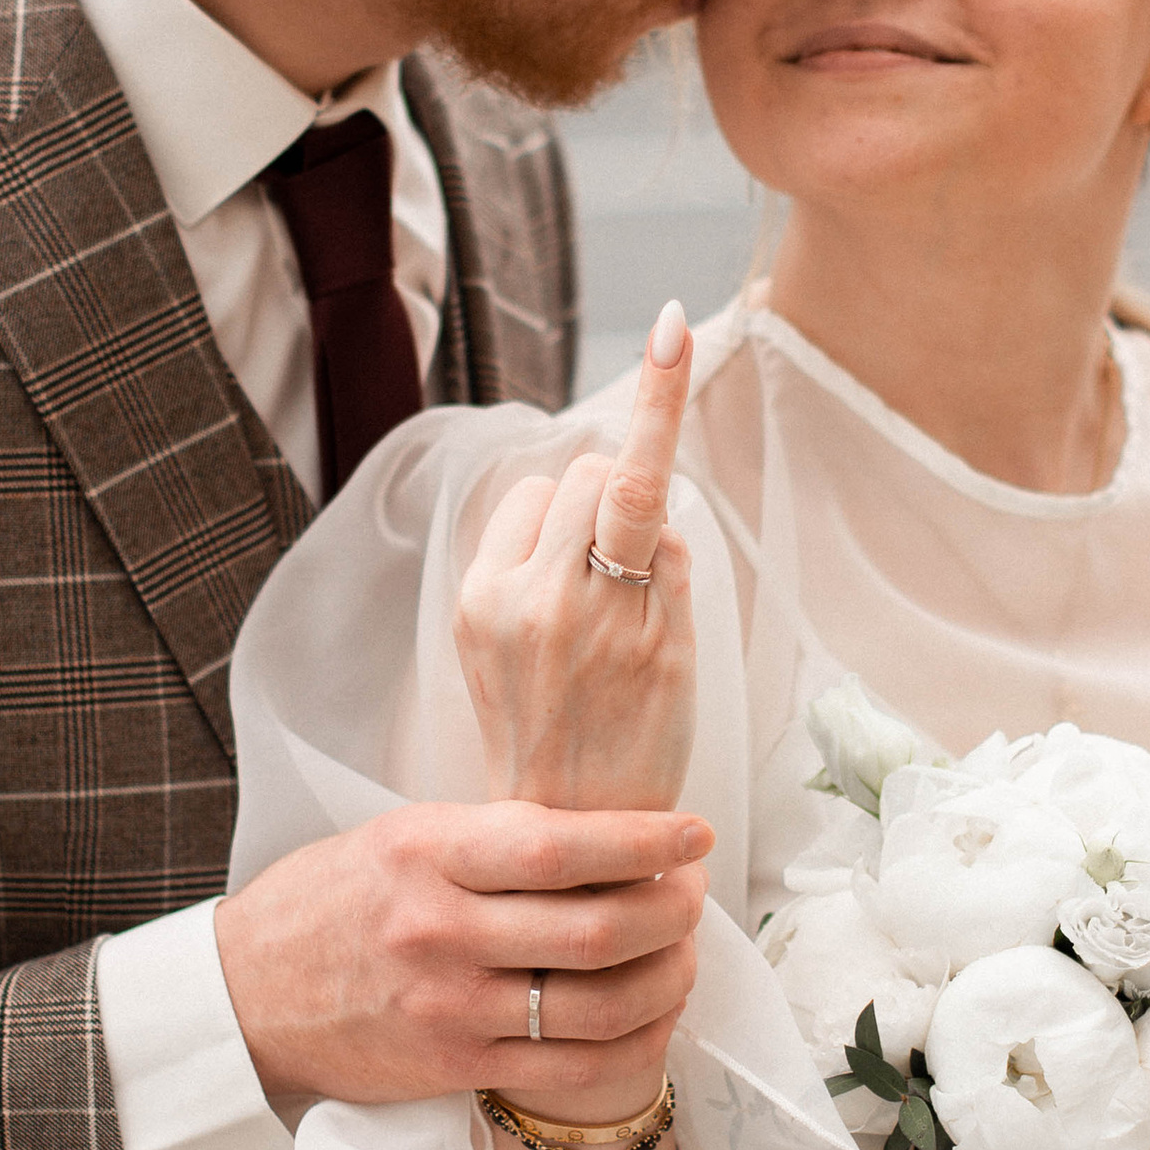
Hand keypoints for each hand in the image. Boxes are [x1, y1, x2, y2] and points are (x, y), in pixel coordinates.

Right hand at [213, 801, 713, 1120]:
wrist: (249, 995)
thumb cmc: (331, 903)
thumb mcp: (398, 837)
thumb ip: (490, 836)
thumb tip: (601, 832)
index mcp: (428, 855)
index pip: (558, 846)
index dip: (643, 841)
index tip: (693, 833)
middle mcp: (441, 932)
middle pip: (596, 930)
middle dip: (672, 910)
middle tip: (694, 893)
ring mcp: (451, 1009)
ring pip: (599, 1005)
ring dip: (667, 978)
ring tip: (682, 952)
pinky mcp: (457, 1067)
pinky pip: (573, 1067)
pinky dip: (635, 1042)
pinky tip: (653, 1015)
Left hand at [454, 304, 696, 811]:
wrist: (568, 823)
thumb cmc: (644, 741)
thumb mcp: (684, 656)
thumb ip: (668, 564)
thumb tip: (648, 502)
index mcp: (615, 613)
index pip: (643, 480)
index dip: (662, 397)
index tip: (673, 326)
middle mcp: (545, 599)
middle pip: (595, 473)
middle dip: (622, 500)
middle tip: (634, 573)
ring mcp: (495, 602)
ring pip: (549, 491)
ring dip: (576, 517)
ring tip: (589, 592)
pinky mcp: (466, 607)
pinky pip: (513, 526)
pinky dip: (540, 542)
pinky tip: (552, 599)